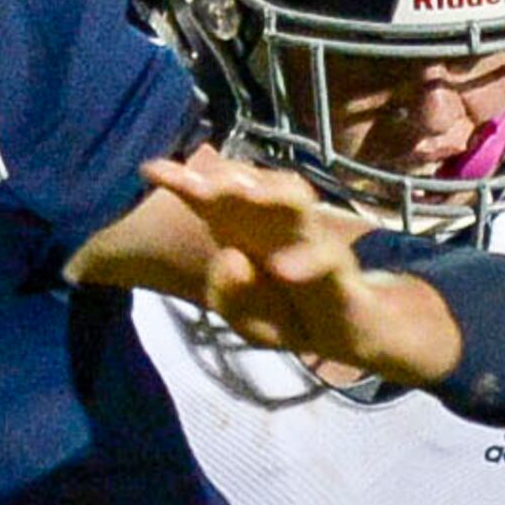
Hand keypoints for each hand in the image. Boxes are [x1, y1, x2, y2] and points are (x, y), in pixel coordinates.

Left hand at [137, 154, 461, 385]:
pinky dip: (306, 261)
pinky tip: (283, 268)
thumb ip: (228, 295)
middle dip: (227, 179)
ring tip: (241, 192)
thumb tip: (229, 258)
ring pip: (297, 207)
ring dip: (271, 194)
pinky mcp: (342, 274)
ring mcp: (314, 244)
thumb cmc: (293, 313)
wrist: (353, 335)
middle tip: (197, 178)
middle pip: (256, 191)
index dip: (185, 183)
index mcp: (249, 234)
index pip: (215, 201)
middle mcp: (280, 229)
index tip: (151, 170)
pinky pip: (327, 260)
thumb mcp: (248, 318)